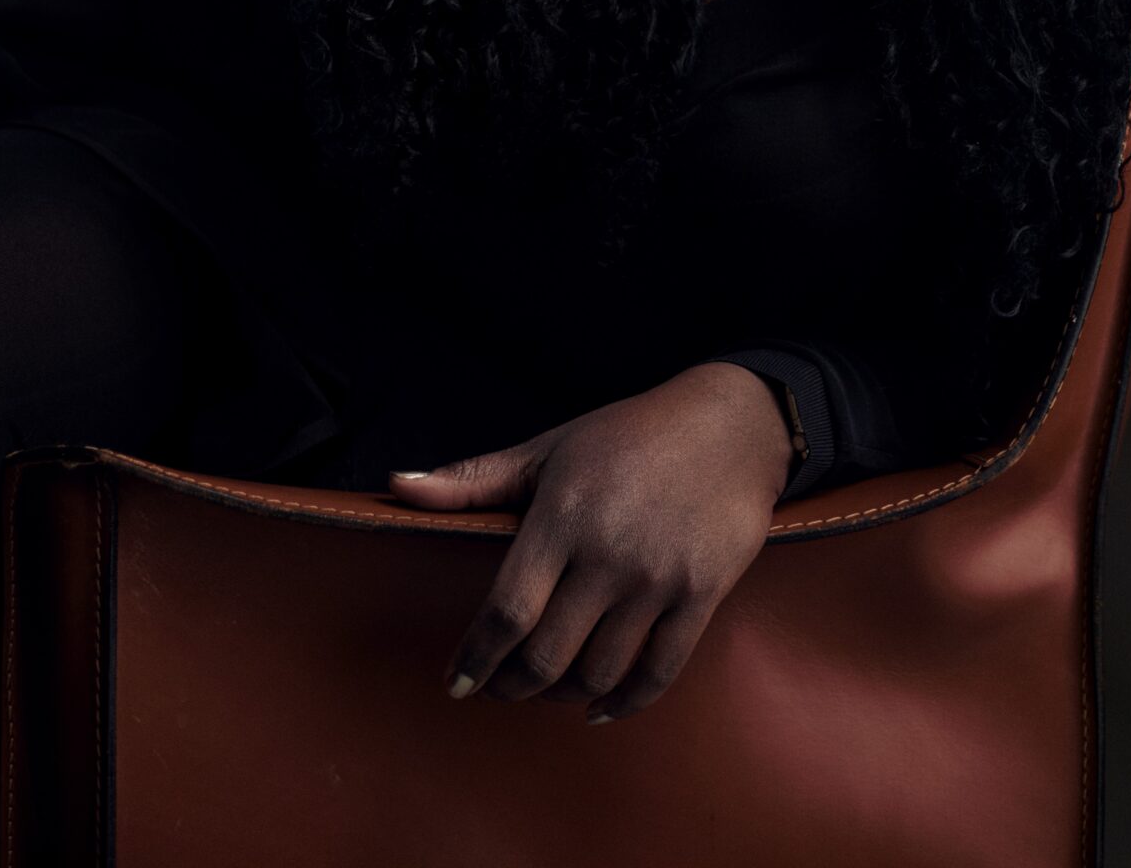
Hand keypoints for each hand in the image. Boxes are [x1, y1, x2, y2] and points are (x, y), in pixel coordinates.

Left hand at [387, 362, 794, 723]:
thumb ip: (474, 479)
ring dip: (562, 696)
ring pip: (598, 672)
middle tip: (499, 689)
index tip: (457, 684)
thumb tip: (399, 485)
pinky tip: (600, 707)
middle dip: (512, 686)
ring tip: (546, 690)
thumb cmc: (628, 433)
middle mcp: (609, 552)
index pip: (507, 610)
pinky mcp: (701, 595)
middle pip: (547, 656)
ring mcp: (657, 578)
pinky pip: (658, 672)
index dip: (476, 658)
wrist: (731, 424)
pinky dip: (624, 704)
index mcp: (563, 514)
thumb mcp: (549, 448)